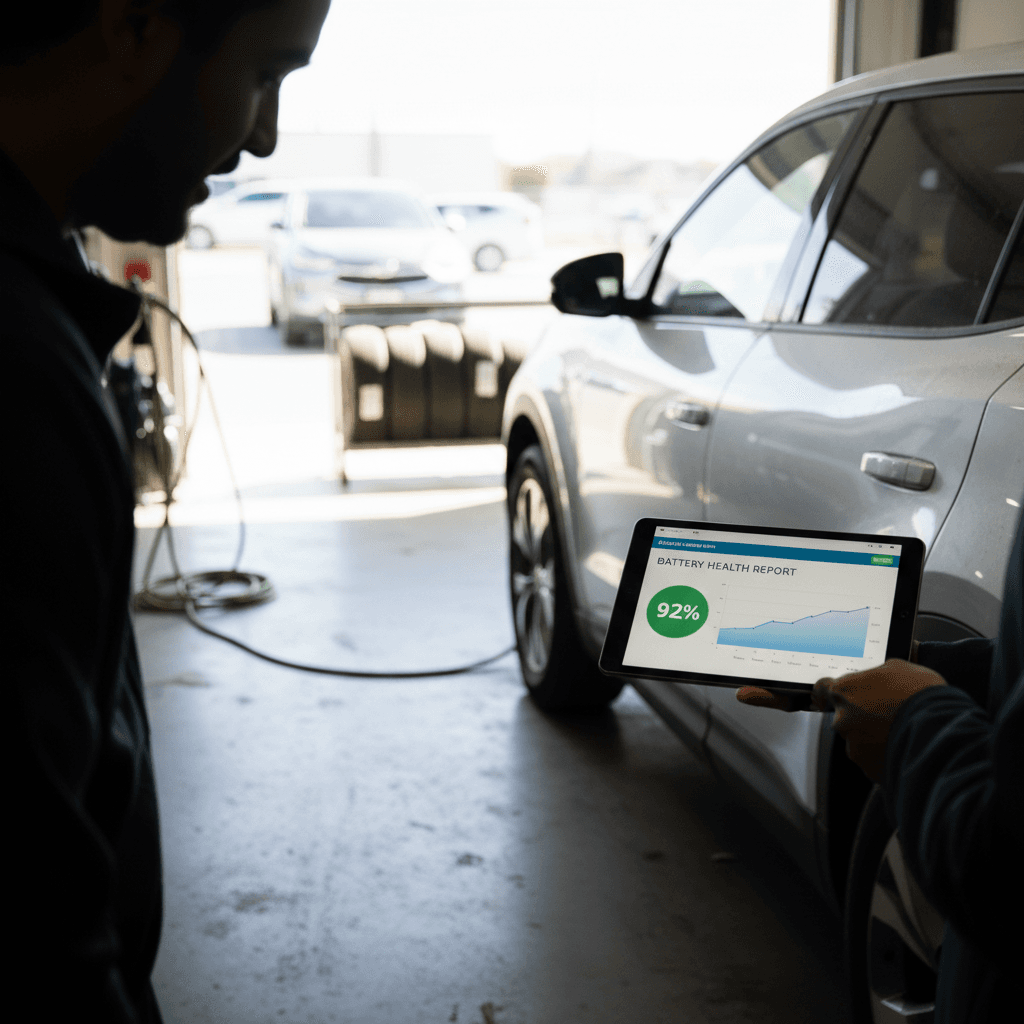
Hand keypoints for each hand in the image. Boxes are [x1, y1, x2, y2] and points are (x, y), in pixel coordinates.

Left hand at [736, 652, 944, 783]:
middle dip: (865, 713)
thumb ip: (874, 672)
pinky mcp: (868, 768)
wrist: (946, 732)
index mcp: (843, 689)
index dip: (806, 693)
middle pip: (845, 715)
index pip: (818, 690)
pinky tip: (910, 742)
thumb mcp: (898, 667)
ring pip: (861, 737)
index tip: (750, 694)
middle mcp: (842, 719)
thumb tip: (871, 674)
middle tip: (894, 709)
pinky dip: (889, 751)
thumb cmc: (924, 695)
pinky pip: (875, 756)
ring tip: (911, 725)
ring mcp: (854, 746)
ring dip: (879, 733)